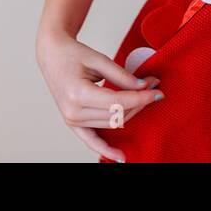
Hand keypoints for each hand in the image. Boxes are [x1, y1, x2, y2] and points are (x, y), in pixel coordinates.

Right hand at [35, 28, 162, 161]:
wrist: (52, 56)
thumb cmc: (72, 54)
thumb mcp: (99, 59)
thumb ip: (122, 76)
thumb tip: (144, 87)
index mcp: (78, 94)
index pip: (118, 103)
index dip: (141, 98)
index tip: (157, 91)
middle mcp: (73, 112)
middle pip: (117, 115)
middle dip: (139, 102)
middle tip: (154, 86)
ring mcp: (72, 120)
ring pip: (111, 124)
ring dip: (131, 113)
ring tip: (144, 96)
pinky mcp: (73, 123)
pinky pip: (91, 140)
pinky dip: (105, 148)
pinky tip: (120, 157)